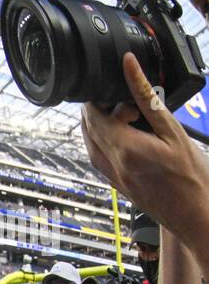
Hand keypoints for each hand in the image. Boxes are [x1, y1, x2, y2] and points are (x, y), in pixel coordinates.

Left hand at [81, 53, 208, 239]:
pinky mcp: (117, 185)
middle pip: (87, 129)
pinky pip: (99, 158)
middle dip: (97, 110)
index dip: (97, 97)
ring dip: (99, 126)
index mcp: (124, 148)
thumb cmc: (192, 176)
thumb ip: (147, 97)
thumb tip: (129, 67)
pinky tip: (125, 136)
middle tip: (121, 99)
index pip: (92, 116)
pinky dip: (105, 142)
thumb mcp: (173, 131)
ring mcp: (112, 178)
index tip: (111, 86)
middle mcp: (112, 164)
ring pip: (90, 145)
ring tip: (126, 115)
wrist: (195, 216)